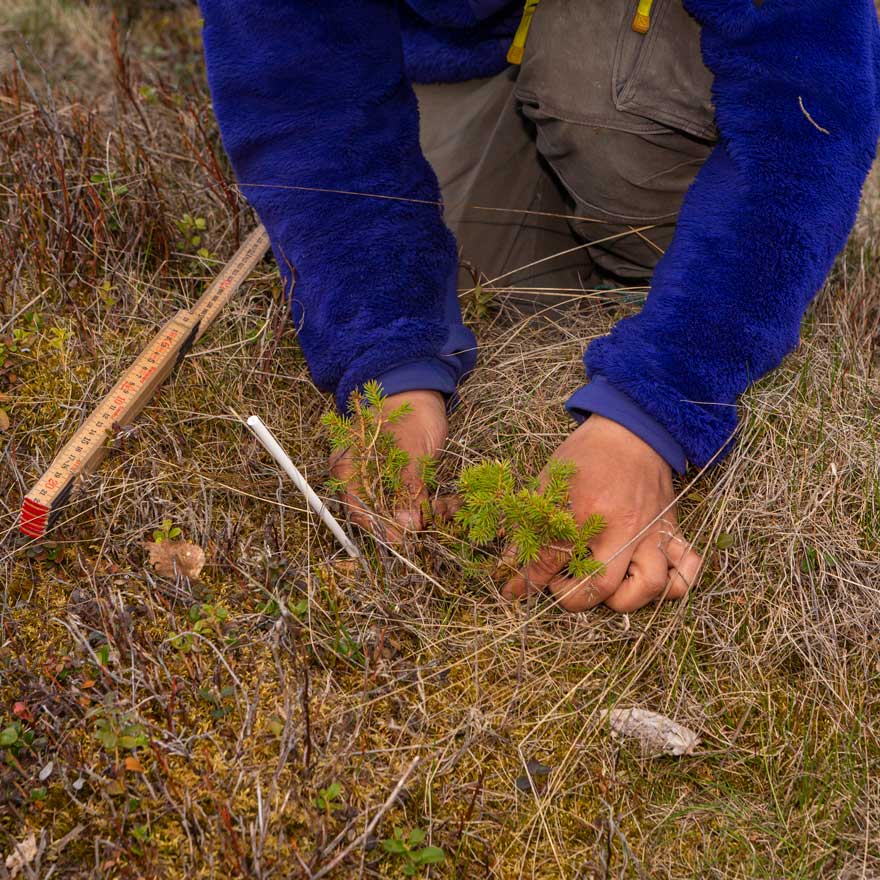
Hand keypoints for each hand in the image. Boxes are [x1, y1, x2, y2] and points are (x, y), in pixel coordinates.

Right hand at [329, 389, 446, 541]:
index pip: (357, 509)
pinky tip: (445, 504)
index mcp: (350, 468)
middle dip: (407, 523)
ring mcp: (378, 478)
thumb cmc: (411, 412)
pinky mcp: (397, 480)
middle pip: (378, 513)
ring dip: (421, 515)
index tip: (405, 537)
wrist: (420, 389)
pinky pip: (408, 502)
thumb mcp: (411, 449)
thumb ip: (408, 486)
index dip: (379, 527)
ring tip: (445, 508)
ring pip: (396, 510)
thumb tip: (407, 523)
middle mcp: (359, 477)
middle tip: (432, 520)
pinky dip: (426, 506)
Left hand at [501, 415, 701, 611]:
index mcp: (586, 509)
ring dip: (625, 599)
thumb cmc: (587, 455)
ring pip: (651, 587)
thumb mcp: (551, 482)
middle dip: (575, 598)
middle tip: (561, 586)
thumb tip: (509, 563)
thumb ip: (530, 524)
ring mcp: (653, 531)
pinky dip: (674, 584)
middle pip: (602, 586)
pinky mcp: (673, 530)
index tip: (514, 590)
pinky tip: (647, 582)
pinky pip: (687, 568)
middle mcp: (624, 526)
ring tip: (604, 589)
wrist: (631, 429)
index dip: (527, 581)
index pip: (552, 560)